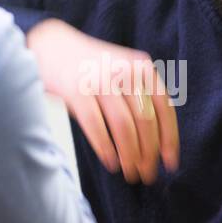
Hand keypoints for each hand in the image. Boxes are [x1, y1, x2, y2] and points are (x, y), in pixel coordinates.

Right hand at [26, 18, 178, 183]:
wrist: (52, 47)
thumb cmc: (92, 69)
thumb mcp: (124, 72)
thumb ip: (141, 97)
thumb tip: (156, 145)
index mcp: (142, 68)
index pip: (164, 109)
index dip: (169, 139)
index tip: (170, 163)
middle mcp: (125, 71)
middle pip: (146, 121)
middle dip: (149, 153)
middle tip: (147, 175)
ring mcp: (100, 79)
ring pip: (124, 126)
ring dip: (130, 155)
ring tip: (131, 174)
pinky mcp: (77, 90)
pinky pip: (96, 126)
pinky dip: (106, 148)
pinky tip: (111, 163)